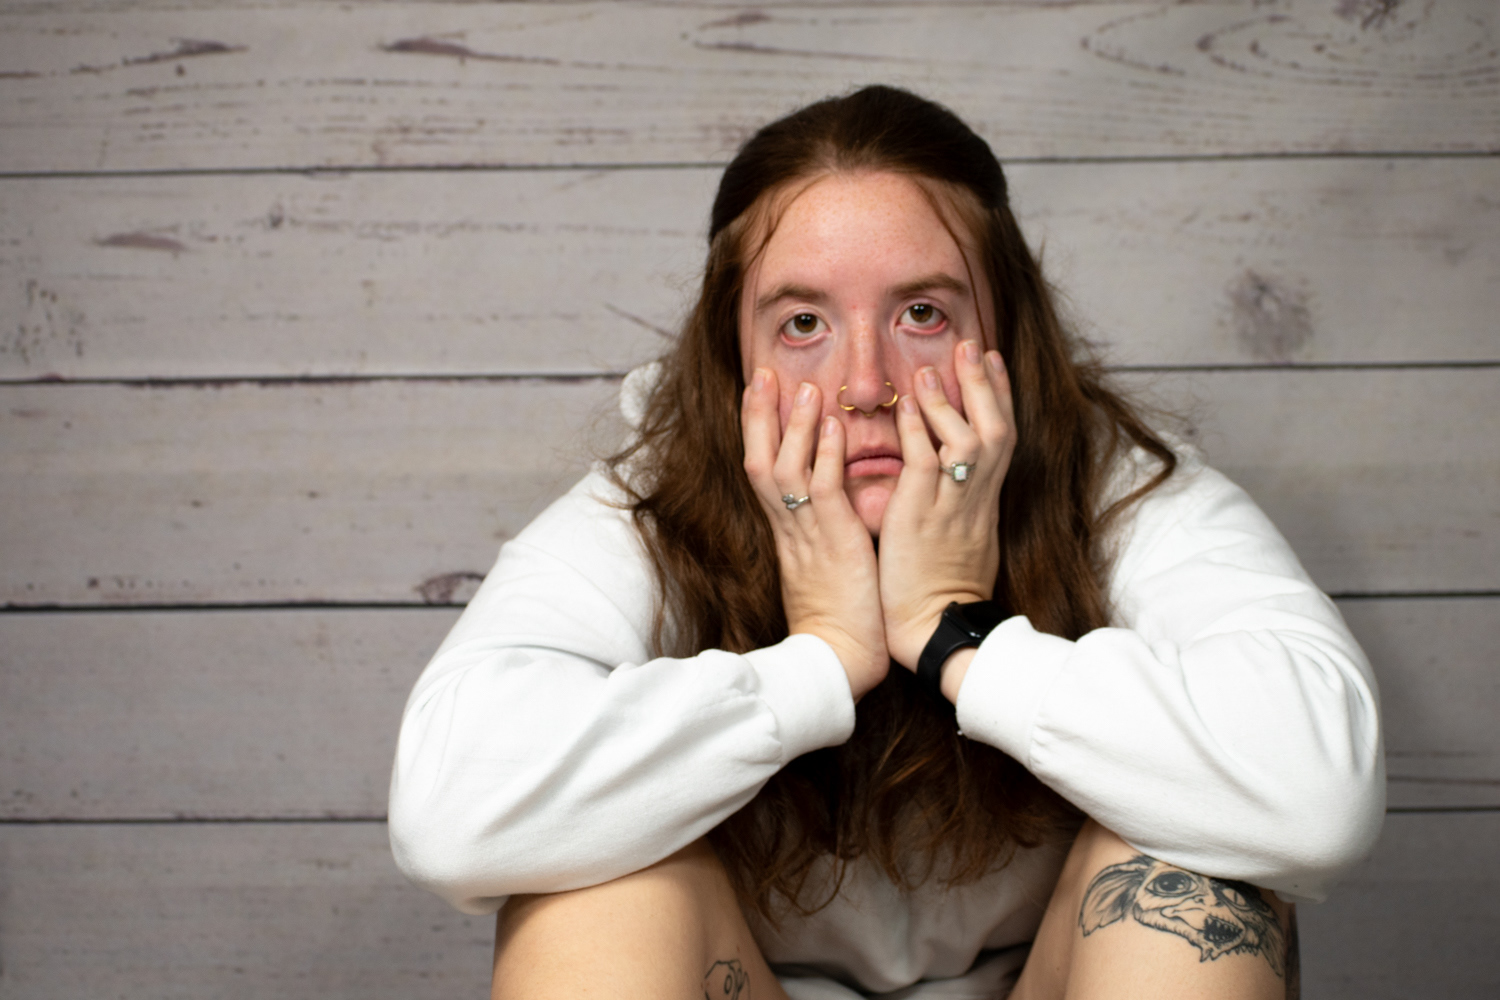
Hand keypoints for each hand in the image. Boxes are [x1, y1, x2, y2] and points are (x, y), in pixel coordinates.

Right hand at [742, 369, 888, 699]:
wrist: (836, 657)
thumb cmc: (838, 617)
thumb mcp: (823, 563)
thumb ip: (822, 528)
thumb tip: (834, 502)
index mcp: (784, 531)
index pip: (761, 470)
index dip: (757, 431)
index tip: (758, 393)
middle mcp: (787, 527)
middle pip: (757, 459)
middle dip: (757, 416)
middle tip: (762, 372)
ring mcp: (806, 533)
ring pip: (784, 468)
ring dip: (793, 426)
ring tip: (803, 385)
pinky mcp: (833, 543)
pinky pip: (823, 491)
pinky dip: (825, 456)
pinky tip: (833, 426)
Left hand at [878, 341, 1014, 679]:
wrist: (939, 628)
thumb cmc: (942, 587)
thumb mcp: (961, 536)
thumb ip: (958, 499)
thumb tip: (948, 470)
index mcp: (984, 501)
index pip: (1002, 437)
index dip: (1000, 396)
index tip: (992, 358)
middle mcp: (975, 498)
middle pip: (996, 429)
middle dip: (986, 385)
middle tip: (972, 344)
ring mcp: (951, 507)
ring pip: (967, 442)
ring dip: (949, 402)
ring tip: (932, 367)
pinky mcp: (922, 519)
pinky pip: (926, 467)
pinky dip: (917, 433)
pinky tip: (905, 406)